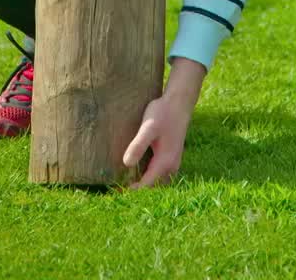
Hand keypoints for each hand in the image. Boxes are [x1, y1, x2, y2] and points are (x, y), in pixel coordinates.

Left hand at [122, 56, 206, 188]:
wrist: (179, 103)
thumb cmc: (163, 114)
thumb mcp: (148, 128)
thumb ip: (138, 145)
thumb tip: (126, 164)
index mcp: (165, 162)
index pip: (146, 185)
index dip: (132, 191)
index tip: (116, 192)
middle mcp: (171, 166)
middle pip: (153, 187)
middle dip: (137, 190)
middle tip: (117, 190)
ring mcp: (173, 163)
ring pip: (157, 181)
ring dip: (143, 184)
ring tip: (124, 182)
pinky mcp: (171, 157)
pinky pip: (159, 174)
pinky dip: (148, 176)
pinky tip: (136, 170)